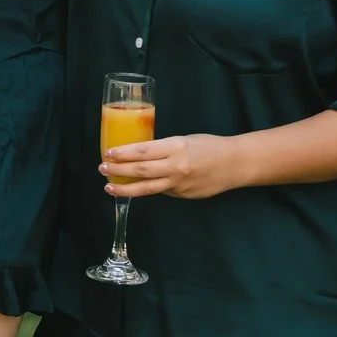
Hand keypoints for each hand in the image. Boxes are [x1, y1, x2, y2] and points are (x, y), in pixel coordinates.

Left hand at [100, 133, 249, 199]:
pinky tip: (135, 188)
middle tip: (102, 169)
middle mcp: (176, 166)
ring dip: (125, 188)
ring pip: (147, 188)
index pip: (143, 150)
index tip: (108, 153)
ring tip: (109, 186)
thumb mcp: (183, 140)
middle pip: (141, 170)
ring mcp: (180, 184)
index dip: (123, 153)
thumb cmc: (208, 146)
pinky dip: (146, 189)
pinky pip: (161, 192)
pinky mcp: (183, 195)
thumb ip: (163, 149)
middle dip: (118, 170)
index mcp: (175, 147)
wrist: (234, 164)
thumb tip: (140, 156)